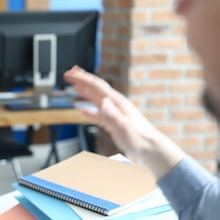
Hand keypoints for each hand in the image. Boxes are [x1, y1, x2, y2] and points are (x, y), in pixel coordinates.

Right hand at [64, 66, 184, 176]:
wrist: (149, 146)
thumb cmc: (139, 138)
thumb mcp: (123, 126)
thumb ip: (111, 114)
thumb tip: (102, 101)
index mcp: (115, 102)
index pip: (96, 85)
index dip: (82, 78)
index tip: (70, 73)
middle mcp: (114, 104)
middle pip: (95, 88)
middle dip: (82, 79)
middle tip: (69, 73)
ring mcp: (114, 112)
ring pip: (96, 98)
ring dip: (84, 91)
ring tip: (75, 87)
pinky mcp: (113, 121)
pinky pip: (98, 112)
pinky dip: (89, 110)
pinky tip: (84, 111)